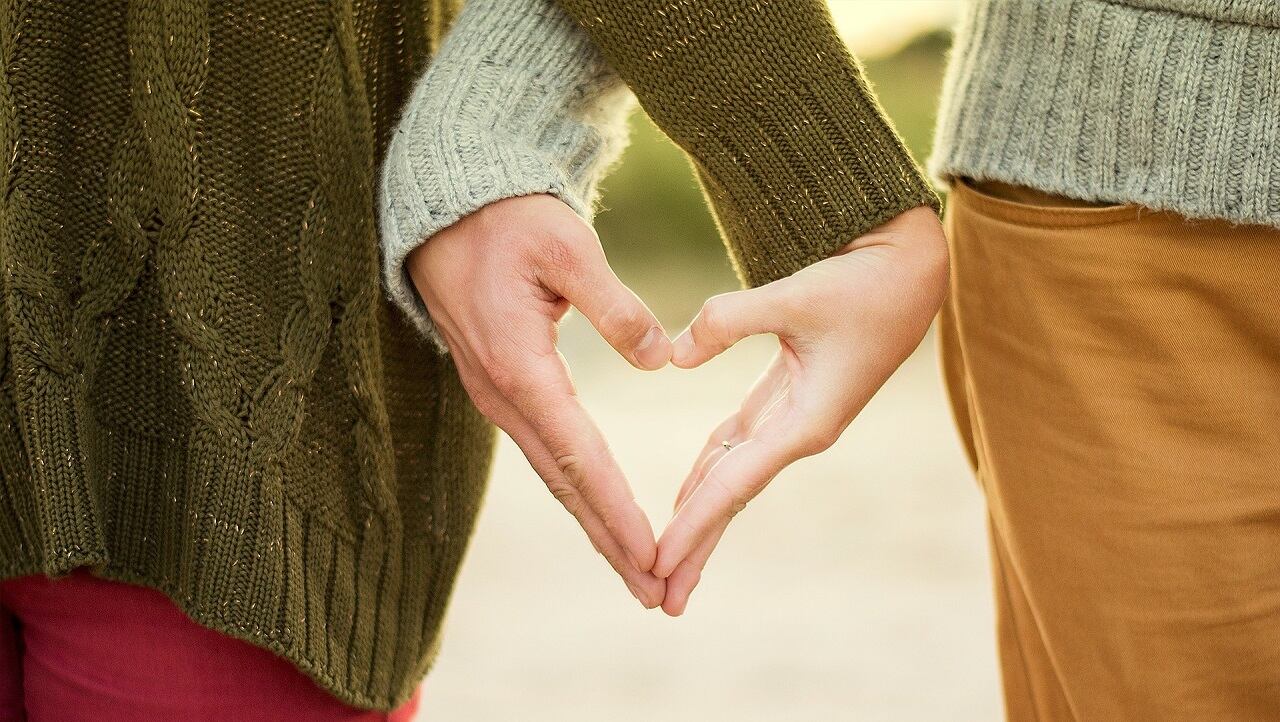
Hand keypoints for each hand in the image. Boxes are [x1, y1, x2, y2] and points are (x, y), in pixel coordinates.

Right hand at [406, 194, 672, 607]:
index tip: (652, 554)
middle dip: (610, 541)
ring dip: (594, 524)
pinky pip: (544, 451)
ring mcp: (496, 395)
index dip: (617, 509)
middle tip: (654, 591)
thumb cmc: (508, 220)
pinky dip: (576, 490)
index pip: (579, 455)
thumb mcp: (566, 246)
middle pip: (565, 484)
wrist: (445, 210)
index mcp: (521, 366)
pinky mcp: (500, 387)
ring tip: (636, 568)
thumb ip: (615, 305)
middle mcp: (503, 394)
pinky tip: (599, 511)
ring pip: (553, 475)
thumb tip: (661, 359)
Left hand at [655, 206, 948, 615]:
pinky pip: (738, 446)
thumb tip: (673, 356)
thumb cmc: (863, 284)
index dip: (693, 524)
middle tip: (658, 597)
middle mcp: (799, 432)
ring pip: (732, 477)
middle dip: (695, 547)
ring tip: (666, 561)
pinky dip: (708, 471)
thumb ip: (729, 321)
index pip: (734, 485)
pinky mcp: (788, 398)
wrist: (909, 271)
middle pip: (731, 498)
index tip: (657, 563)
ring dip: (699, 517)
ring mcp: (794, 419)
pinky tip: (685, 496)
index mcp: (806, 423)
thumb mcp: (796, 295)